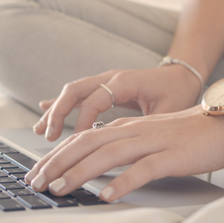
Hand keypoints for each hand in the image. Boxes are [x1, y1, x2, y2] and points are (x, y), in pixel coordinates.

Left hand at [25, 106, 223, 200]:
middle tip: (35, 183)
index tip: (36, 173)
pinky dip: (122, 182)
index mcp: (126, 128)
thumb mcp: (149, 138)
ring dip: (79, 173)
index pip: (81, 139)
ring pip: (107, 155)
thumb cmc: (188, 134)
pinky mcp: (172, 156)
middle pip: (86, 145)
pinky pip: (143, 169)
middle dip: (56, 164)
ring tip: (59, 189)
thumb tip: (96, 166)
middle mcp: (133, 132)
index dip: (55, 156)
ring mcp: (152, 142)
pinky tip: (107, 195)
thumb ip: (123, 147)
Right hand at [33, 65, 204, 140]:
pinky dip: (61, 104)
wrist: (182, 74)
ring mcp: (105, 81)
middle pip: (75, 90)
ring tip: (41, 131)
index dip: (83, 121)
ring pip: (72, 92)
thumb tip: (131, 148)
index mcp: (125, 81)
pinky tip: (44, 111)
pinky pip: (78, 94)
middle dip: (58, 113)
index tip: (77, 141)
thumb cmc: (177, 92)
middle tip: (48, 136)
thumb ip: (148, 125)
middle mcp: (111, 78)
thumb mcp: (168, 110)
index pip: (95, 100)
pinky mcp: (104, 87)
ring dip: (55, 111)